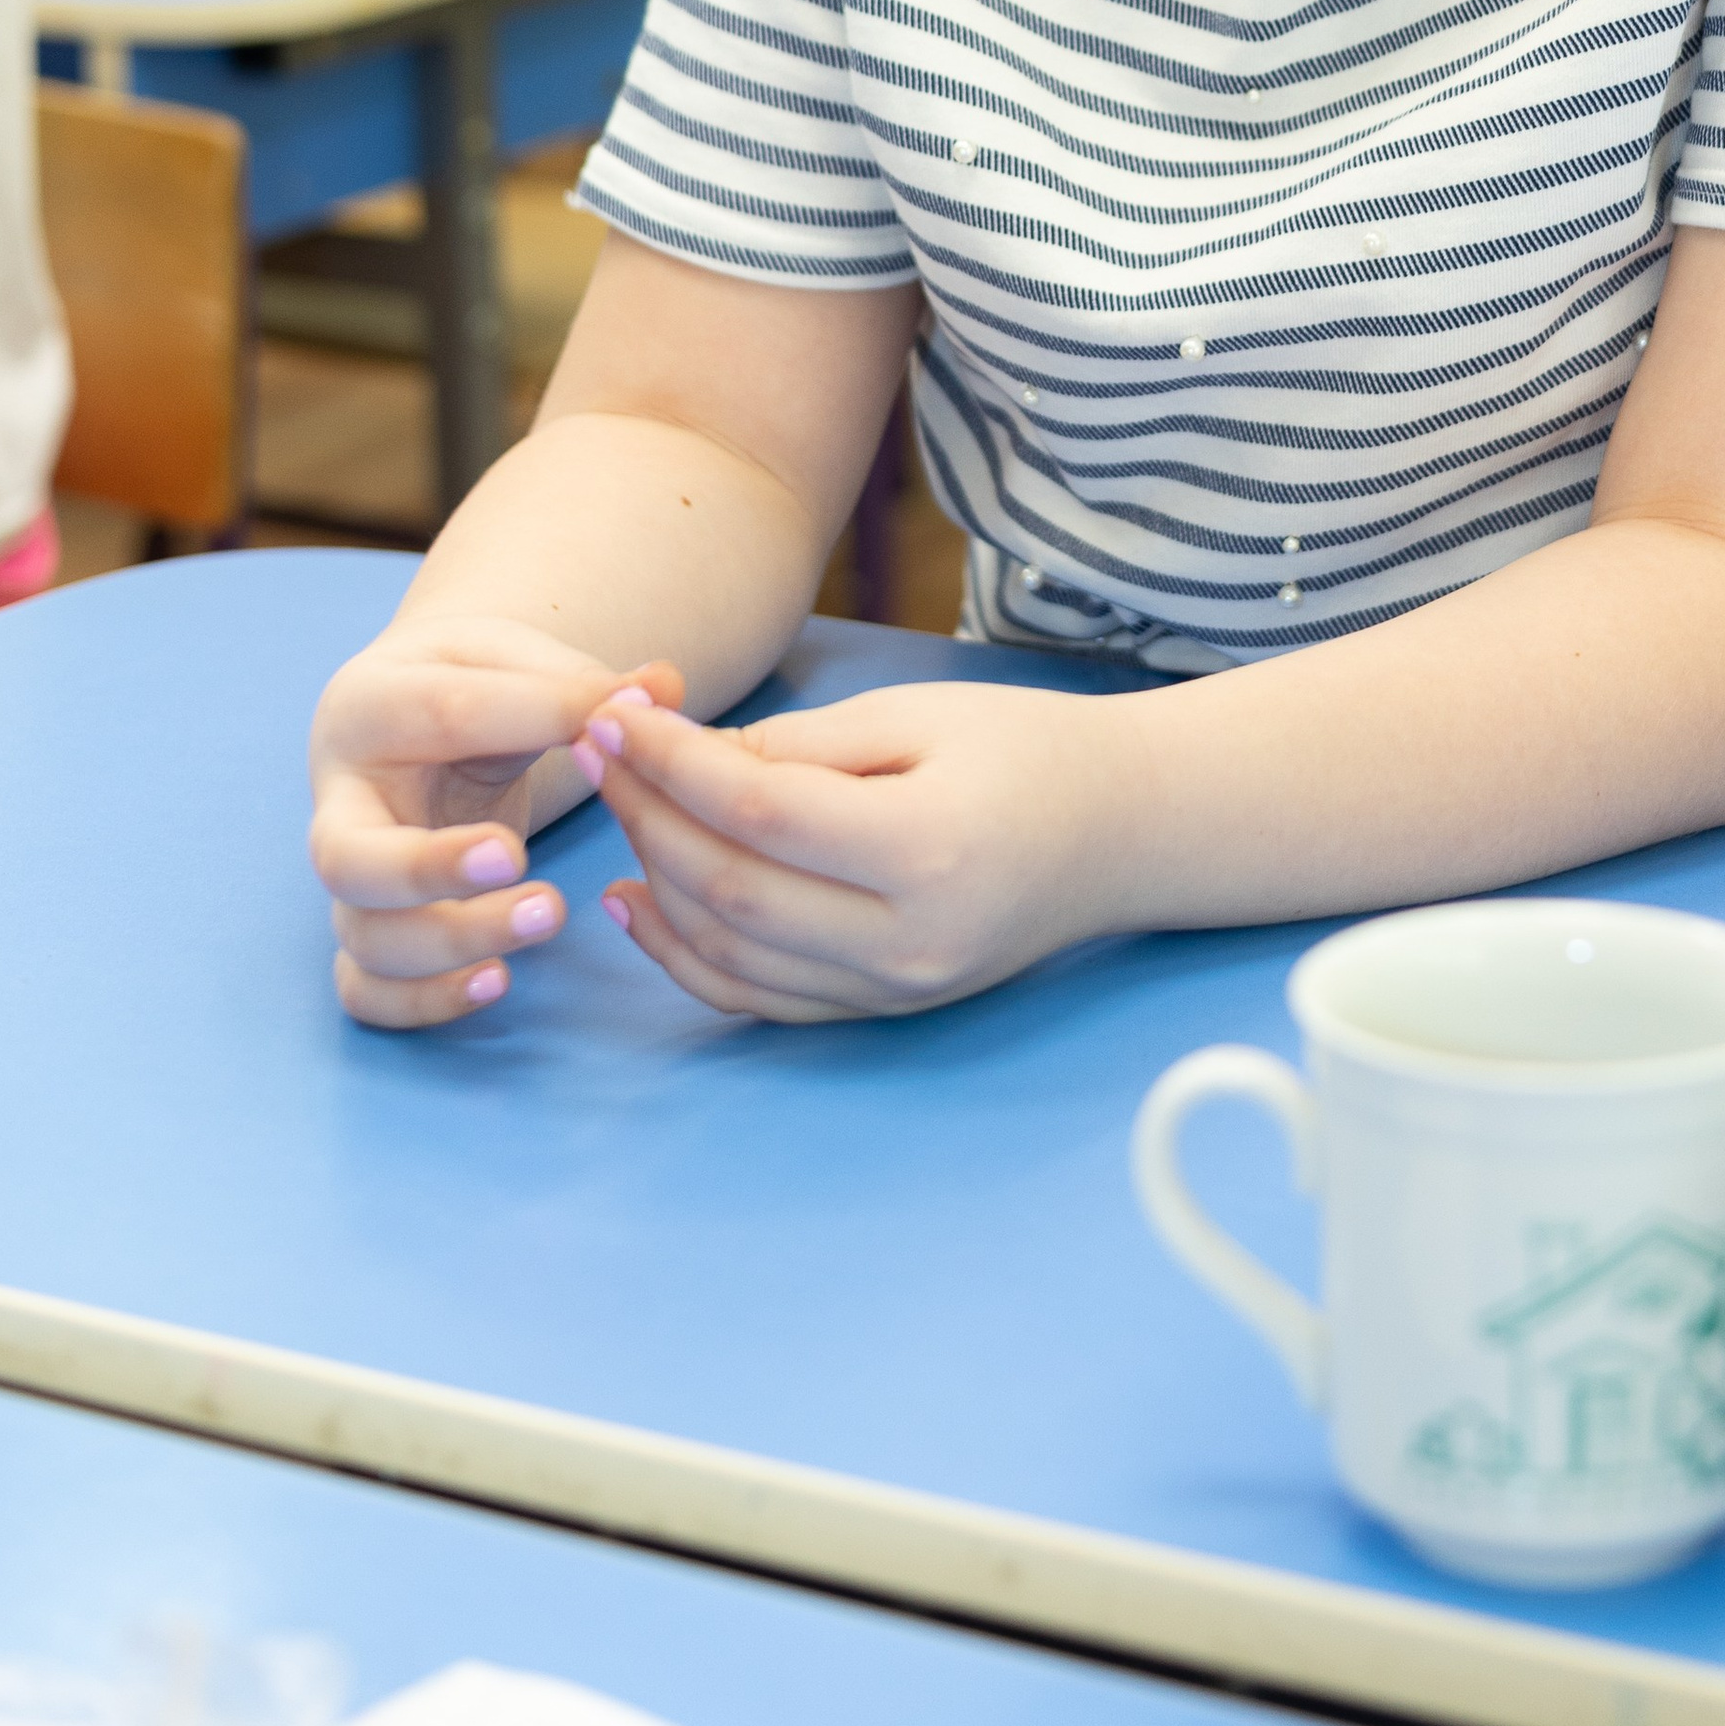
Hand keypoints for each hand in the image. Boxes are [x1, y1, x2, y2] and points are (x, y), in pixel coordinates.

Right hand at [311, 613, 683, 1028]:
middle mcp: (338, 801)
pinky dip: (424, 1001)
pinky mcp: (368, 929)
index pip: (442, 715)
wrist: (416, 715)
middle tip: (514, 858)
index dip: (523, 725)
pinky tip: (499, 980)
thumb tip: (663, 688)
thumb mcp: (520, 660)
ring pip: (366, 938)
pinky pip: (366, 990)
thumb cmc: (474, 682)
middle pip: (346, 860)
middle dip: (428, 869)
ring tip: (549, 915)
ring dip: (455, 941)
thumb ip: (582, 681)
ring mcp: (348, 879)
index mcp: (370, 705)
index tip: (599, 741)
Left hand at [585, 681, 1136, 1022]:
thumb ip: (805, 746)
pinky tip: (644, 900)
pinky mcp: (883, 1011)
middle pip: (731, 890)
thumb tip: (692, 763)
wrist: (1123, 833)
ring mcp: (894, 992)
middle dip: (648, 815)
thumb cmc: (1027, 752)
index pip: (758, 813)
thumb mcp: (920, 716)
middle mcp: (906, 943)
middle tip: (602, 751)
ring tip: (618, 810)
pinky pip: (761, 998)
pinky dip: (688, 956)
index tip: (613, 714)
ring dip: (657, 883)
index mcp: (926, 852)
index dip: (670, 763)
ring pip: (732, 953)